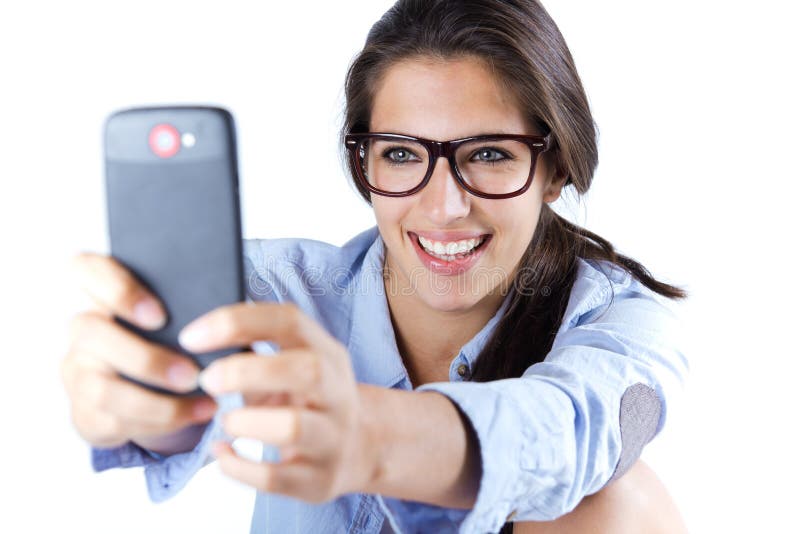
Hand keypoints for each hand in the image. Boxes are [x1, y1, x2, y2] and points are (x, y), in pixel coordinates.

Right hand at [61, 253, 217, 452]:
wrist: (156, 386)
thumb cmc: (175, 336)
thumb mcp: (181, 315)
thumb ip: (188, 305)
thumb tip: (223, 311)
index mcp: (103, 291)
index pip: (88, 269)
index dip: (118, 290)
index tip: (160, 315)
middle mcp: (83, 328)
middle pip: (92, 332)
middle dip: (147, 358)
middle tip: (192, 374)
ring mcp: (78, 371)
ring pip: (103, 388)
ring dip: (158, 401)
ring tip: (204, 401)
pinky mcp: (85, 411)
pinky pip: (115, 421)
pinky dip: (161, 421)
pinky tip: (195, 413)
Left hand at [179, 302, 377, 503]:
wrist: (358, 449)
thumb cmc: (308, 397)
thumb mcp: (295, 363)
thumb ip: (257, 348)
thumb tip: (197, 339)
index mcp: (327, 353)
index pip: (289, 321)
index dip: (236, 323)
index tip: (191, 338)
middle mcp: (337, 393)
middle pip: (306, 371)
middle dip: (245, 372)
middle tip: (207, 380)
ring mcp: (332, 438)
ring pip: (292, 427)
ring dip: (245, 422)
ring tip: (226, 422)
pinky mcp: (317, 480)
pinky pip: (273, 477)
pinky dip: (236, 465)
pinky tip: (221, 452)